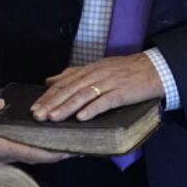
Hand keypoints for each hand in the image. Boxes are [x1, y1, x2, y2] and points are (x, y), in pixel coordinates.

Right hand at [0, 94, 65, 180]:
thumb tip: (0, 102)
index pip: (32, 154)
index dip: (53, 153)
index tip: (70, 151)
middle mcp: (0, 158)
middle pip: (32, 157)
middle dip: (53, 153)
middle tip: (72, 145)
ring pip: (24, 156)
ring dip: (41, 150)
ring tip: (56, 140)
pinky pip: (14, 153)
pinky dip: (27, 148)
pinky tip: (30, 138)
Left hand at [31, 53, 162, 121]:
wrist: (152, 68)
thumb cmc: (124, 70)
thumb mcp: (96, 68)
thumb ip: (72, 74)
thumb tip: (50, 80)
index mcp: (88, 70)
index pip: (63, 83)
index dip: (48, 95)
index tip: (34, 107)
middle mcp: (95, 75)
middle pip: (70, 89)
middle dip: (52, 103)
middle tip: (38, 115)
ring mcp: (108, 83)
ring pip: (83, 95)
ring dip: (67, 107)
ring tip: (53, 118)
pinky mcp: (122, 92)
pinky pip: (105, 101)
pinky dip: (93, 109)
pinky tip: (82, 118)